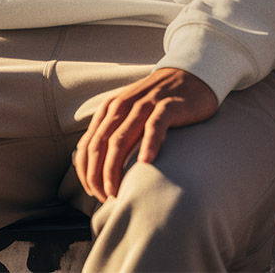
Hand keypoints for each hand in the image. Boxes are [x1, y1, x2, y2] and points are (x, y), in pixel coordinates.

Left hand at [73, 67, 217, 202]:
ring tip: (117, 191)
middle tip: (106, 198)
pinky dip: (148, 145)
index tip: (93, 193)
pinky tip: (146, 163)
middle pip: (100, 144)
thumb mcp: (129, 114)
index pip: (88, 145)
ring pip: (120, 138)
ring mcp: (144, 104)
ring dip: (115, 167)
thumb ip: (113, 133)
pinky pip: (154, 126)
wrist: (188, 76)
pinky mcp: (167, 106)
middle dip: (98, 175)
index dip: (86, 172)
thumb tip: (96, 169)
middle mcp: (122, 105)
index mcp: (110, 109)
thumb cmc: (157, 103)